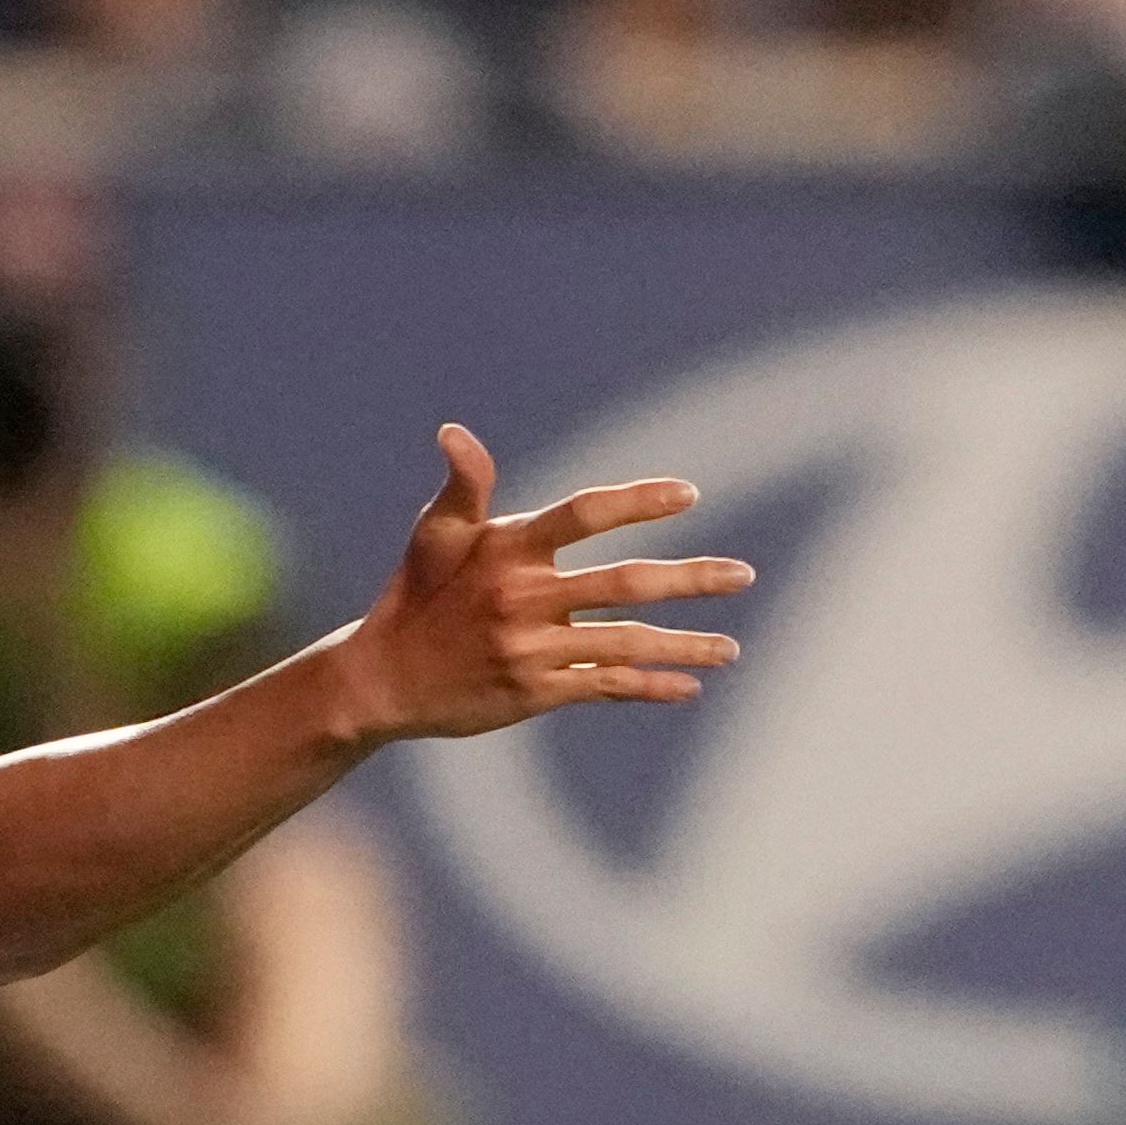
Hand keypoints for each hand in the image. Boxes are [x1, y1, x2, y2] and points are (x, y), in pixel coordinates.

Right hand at [318, 424, 753, 744]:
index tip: (688, 494)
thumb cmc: (417, 595)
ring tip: (730, 648)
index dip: (636, 500)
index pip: (582, 514)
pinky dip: (649, 687)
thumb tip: (454, 432)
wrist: (382, 680)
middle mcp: (523, 598)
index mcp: (507, 549)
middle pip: (625, 584)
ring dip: (685, 645)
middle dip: (691, 580)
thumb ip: (464, 484)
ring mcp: (532, 649)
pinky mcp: (535, 692)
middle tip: (742, 574)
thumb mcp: (434, 534)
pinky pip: (605, 687)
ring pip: (626, 643)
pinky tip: (689, 685)